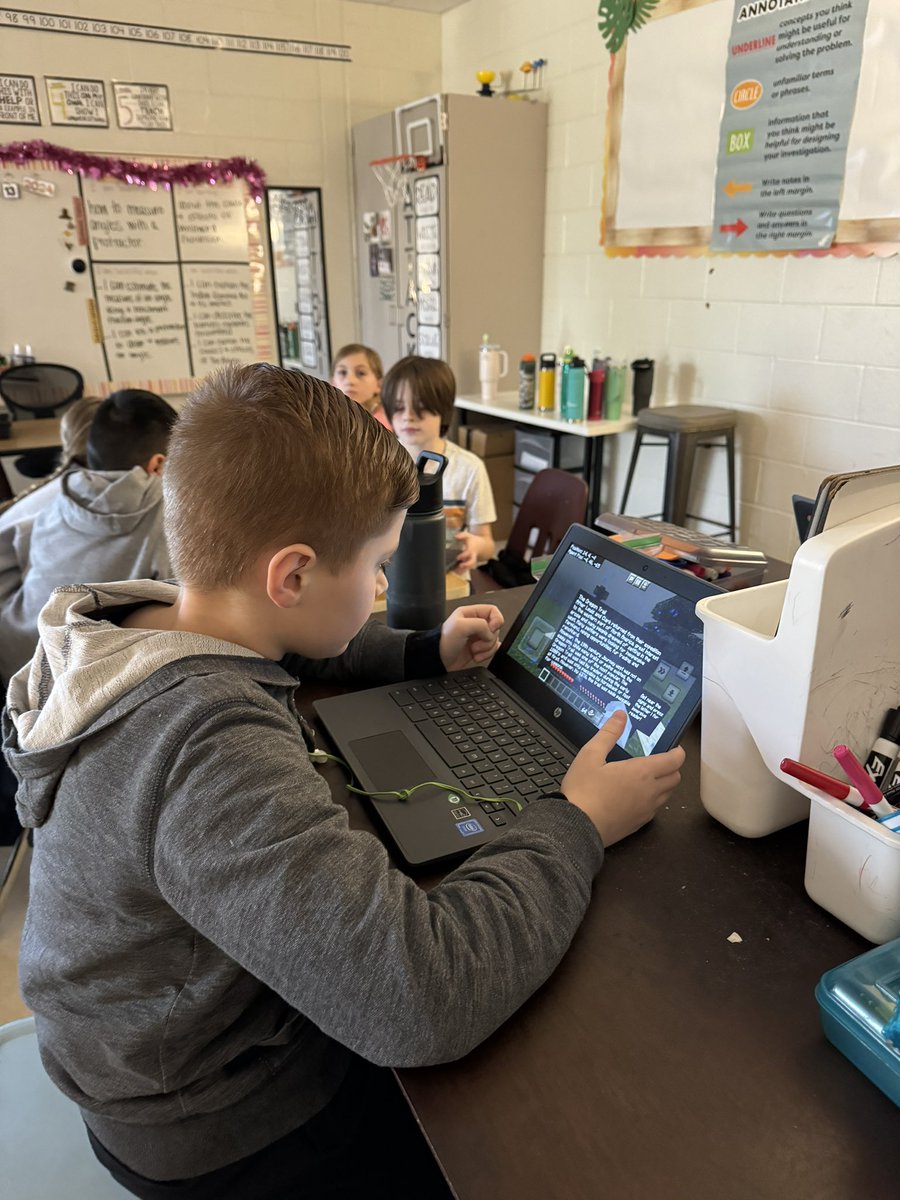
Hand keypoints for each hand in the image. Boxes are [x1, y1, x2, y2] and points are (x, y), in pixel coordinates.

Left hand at [439, 604, 503, 670]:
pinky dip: (487, 654)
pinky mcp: (479, 649)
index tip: (491, 629)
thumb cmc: (444, 642)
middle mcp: (475, 624)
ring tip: (474, 650)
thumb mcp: (461, 626)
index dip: (496, 620)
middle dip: (488, 638)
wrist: (438, 661)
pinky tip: (476, 656)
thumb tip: (490, 633)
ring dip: (487, 648)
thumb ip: (480, 625)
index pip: (493, 610)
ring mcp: (477, 637)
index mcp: (470, 613)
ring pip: (494, 640)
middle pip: (495, 628)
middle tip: (477, 642)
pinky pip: (492, 650)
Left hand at [451, 531, 478, 573]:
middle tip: (460, 566)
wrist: (483, 546)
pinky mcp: (471, 564)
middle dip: (467, 565)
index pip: (469, 553)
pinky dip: (463, 571)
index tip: (458, 558)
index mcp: (472, 549)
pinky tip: (457, 573)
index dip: (464, 555)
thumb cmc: (474, 541)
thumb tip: (456, 537)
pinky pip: (467, 568)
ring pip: (469, 567)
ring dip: (464, 570)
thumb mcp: (468, 536)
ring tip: (457, 572)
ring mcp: (472, 560)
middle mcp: (473, 556)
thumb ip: (462, 535)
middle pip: (472, 562)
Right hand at [560, 711, 683, 846]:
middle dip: (672, 767)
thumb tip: (620, 716)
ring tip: (645, 777)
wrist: (576, 827)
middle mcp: (650, 792)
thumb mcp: (590, 755)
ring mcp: (646, 810)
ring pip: (668, 794)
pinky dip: (652, 799)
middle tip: (657, 759)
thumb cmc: (582, 791)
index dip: (678, 751)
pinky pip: (655, 809)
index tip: (672, 747)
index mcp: (642, 772)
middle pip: (676, 778)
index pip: (675, 760)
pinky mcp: (639, 824)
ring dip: (663, 784)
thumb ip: (608, 734)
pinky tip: (633, 795)